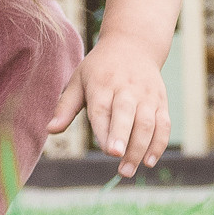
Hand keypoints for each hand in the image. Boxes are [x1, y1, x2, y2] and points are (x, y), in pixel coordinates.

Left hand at [52, 43, 170, 175]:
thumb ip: (65, 106)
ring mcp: (146, 95)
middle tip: (118, 159)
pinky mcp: (161, 101)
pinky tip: (149, 162)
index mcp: (102, 84)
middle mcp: (126, 89)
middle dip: (124, 136)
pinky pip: (163, 124)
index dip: (104, 130)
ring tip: (128, 170)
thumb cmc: (100, 68)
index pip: (102, 108)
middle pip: (127, 114)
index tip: (107, 150)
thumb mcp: (79, 80)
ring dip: (140, 148)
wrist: (134, 44)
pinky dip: (159, 144)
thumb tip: (50, 130)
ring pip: (147, 122)